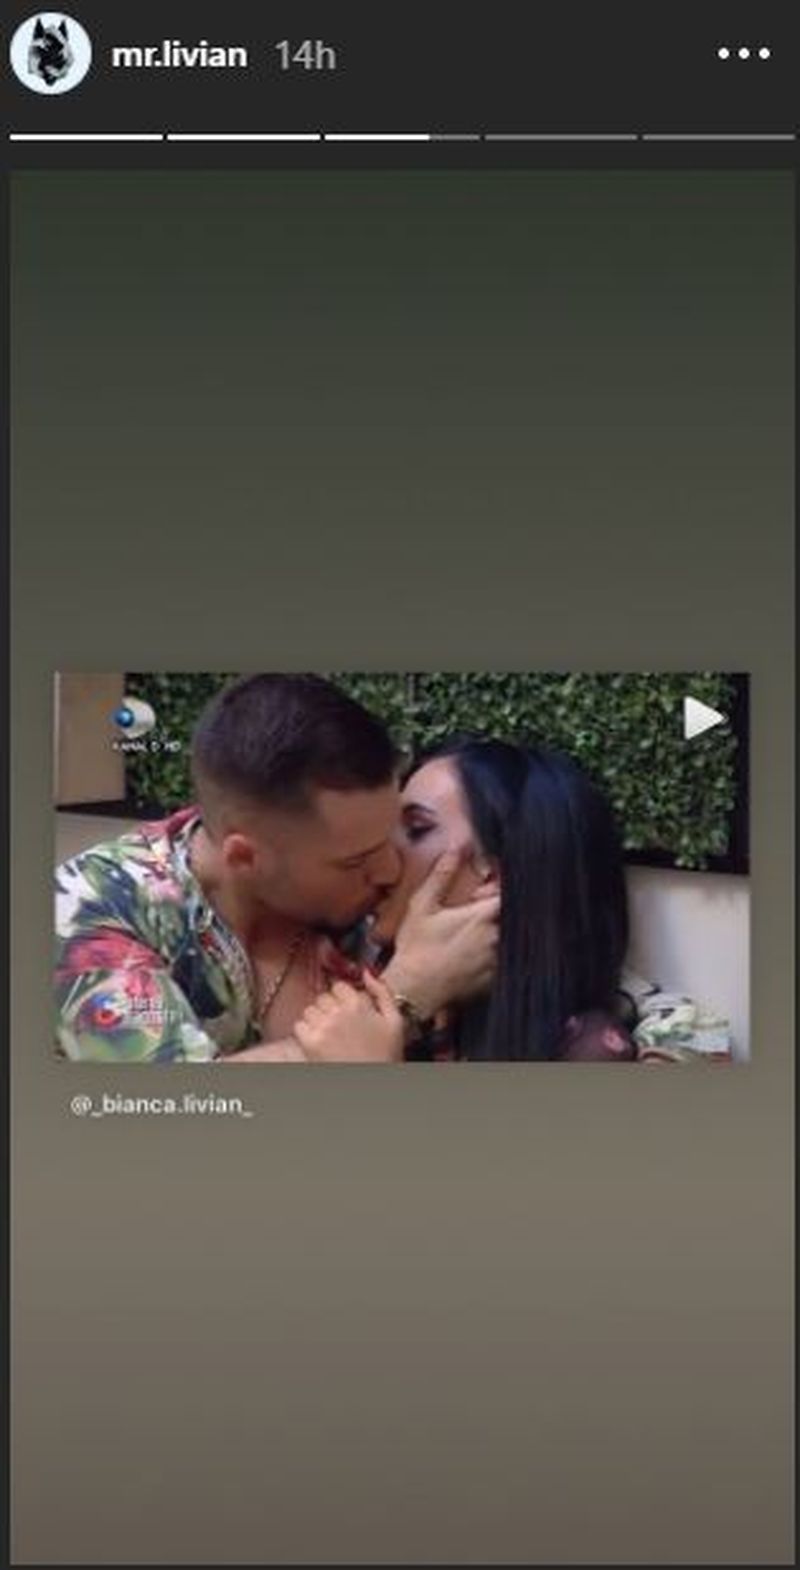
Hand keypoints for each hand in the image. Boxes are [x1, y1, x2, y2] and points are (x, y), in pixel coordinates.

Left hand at [293, 973, 403, 1062]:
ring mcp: (322, 1028)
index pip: (339, 986)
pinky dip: (306, 1031)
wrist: (373, 1086)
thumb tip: (367, 971)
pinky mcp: (310, 1043)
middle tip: (340, 1024)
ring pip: (310, 1009)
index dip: (343, 997)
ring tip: (330, 1033)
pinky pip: (299, 1025)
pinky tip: (319, 1040)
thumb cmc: (386, 1055)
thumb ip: (383, 992)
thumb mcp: (395, 1021)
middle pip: (323, 997)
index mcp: (358, 1004)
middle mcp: (337, 1012)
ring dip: (317, 1018)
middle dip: (330, 1007)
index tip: (348, 1009)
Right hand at [383, 852, 499, 1018]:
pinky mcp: (494, 980)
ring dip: (499, 934)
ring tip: (475, 936)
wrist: (413, 990)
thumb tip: (456, 847)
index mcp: (482, 916)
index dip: (503, 889)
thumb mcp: (422, 905)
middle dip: (499, 912)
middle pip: (511, 917)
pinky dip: (496, 956)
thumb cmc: (416, 946)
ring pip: (509, 940)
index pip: (509, 895)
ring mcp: (497, 961)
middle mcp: (496, 937)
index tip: (491, 890)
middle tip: (479, 912)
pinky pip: (504, 963)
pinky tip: (475, 956)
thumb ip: (441, 875)